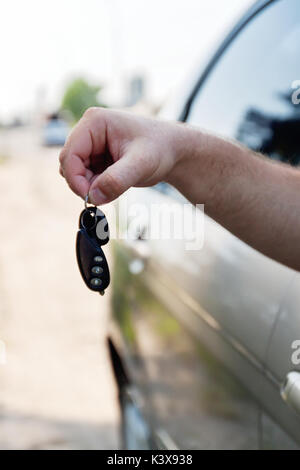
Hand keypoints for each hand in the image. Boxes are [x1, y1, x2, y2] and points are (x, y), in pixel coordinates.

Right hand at [59, 107, 181, 204]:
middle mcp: (88, 131)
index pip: (69, 154)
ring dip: (91, 186)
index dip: (75, 179)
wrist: (174, 151)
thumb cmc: (160, 149)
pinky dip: (97, 187)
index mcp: (94, 122)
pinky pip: (86, 178)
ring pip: (76, 173)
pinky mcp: (97, 158)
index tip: (90, 198)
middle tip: (105, 195)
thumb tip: (93, 197)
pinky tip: (116, 184)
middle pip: (69, 164)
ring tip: (117, 185)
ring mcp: (92, 145)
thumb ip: (117, 180)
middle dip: (83, 184)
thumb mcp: (141, 164)